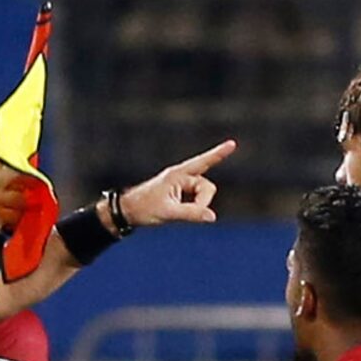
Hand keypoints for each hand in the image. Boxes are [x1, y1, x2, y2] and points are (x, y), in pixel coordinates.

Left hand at [115, 140, 237, 229]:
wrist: (128, 211)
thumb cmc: (144, 208)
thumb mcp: (168, 212)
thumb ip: (191, 214)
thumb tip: (212, 217)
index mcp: (177, 175)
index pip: (202, 162)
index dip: (218, 154)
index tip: (232, 144)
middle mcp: (182, 177)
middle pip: (207, 188)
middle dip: (202, 202)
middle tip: (184, 213)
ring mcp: (183, 185)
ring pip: (204, 196)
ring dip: (196, 206)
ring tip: (174, 211)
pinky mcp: (182, 193)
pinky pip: (197, 201)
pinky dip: (192, 208)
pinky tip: (176, 211)